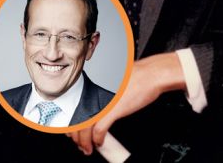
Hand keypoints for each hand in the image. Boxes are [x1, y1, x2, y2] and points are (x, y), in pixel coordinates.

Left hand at [68, 52, 184, 154]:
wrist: (151, 75)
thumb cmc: (137, 76)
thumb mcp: (113, 84)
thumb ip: (102, 95)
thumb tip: (97, 109)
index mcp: (92, 88)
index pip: (74, 110)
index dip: (71, 125)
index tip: (72, 132)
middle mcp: (94, 95)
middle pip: (77, 121)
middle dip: (76, 137)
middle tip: (79, 144)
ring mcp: (102, 103)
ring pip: (85, 128)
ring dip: (84, 142)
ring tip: (87, 148)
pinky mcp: (112, 111)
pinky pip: (99, 131)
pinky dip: (98, 139)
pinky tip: (99, 142)